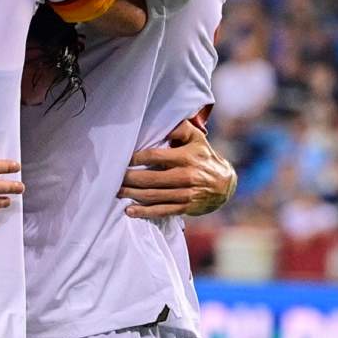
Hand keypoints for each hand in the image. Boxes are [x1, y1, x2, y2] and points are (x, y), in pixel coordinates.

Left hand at [119, 119, 236, 218]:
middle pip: (150, 179)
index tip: (122, 158)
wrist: (226, 184)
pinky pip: (162, 210)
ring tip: (115, 192)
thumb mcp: (197, 138)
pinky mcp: (185, 207)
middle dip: (129, 179)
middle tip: (112, 177)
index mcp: (186, 157)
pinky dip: (144, 212)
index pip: (155, 157)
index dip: (135, 158)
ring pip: (153, 196)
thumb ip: (181, 129)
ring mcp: (186, 194)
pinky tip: (129, 211)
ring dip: (131, 195)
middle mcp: (186, 176)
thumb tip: (165, 124)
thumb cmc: (204, 156)